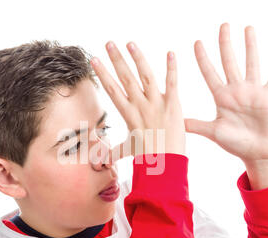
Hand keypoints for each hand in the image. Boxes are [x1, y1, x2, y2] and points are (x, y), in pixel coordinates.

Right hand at [90, 41, 185, 162]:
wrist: (165, 163)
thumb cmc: (146, 157)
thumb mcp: (128, 150)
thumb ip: (114, 151)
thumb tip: (101, 161)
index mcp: (128, 114)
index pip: (112, 89)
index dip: (103, 73)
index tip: (94, 60)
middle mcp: (140, 105)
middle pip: (125, 78)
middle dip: (116, 59)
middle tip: (109, 43)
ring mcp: (156, 104)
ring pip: (145, 76)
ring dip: (138, 58)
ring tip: (130, 43)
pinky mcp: (173, 104)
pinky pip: (172, 83)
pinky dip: (172, 68)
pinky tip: (171, 53)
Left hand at [185, 23, 267, 164]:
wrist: (258, 153)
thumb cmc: (235, 144)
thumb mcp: (214, 132)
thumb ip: (197, 125)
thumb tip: (176, 122)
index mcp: (221, 97)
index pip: (209, 73)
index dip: (203, 58)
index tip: (197, 42)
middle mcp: (235, 91)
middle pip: (229, 62)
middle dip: (225, 44)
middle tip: (223, 25)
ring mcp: (252, 92)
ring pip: (251, 63)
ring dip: (250, 46)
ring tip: (248, 28)